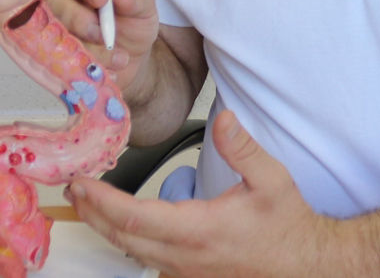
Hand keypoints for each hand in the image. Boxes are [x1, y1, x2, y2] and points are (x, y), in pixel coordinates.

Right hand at [45, 0, 158, 90]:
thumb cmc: (132, 25)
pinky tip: (107, 71)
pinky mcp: (55, 56)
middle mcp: (62, 2)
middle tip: (105, 36)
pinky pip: (60, 62)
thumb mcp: (144, 7)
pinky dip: (86, 68)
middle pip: (56, 3)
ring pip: (58, 35)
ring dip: (90, 50)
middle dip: (81, 21)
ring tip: (118, 58)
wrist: (132, 61)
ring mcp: (54, 30)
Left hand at [66, 110, 337, 277]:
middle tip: (72, 188)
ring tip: (86, 203)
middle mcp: (186, 257)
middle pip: (123, 238)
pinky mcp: (189, 276)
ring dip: (105, 227)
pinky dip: (127, 241)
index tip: (82, 183)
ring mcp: (185, 271)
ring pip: (132, 252)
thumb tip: (224, 118)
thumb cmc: (288, 228)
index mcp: (201, 231)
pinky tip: (119, 226)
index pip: (136, 218)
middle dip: (92, 212)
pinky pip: (148, 260)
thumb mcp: (272, 181)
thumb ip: (243, 149)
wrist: (306, 267)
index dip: (103, 201)